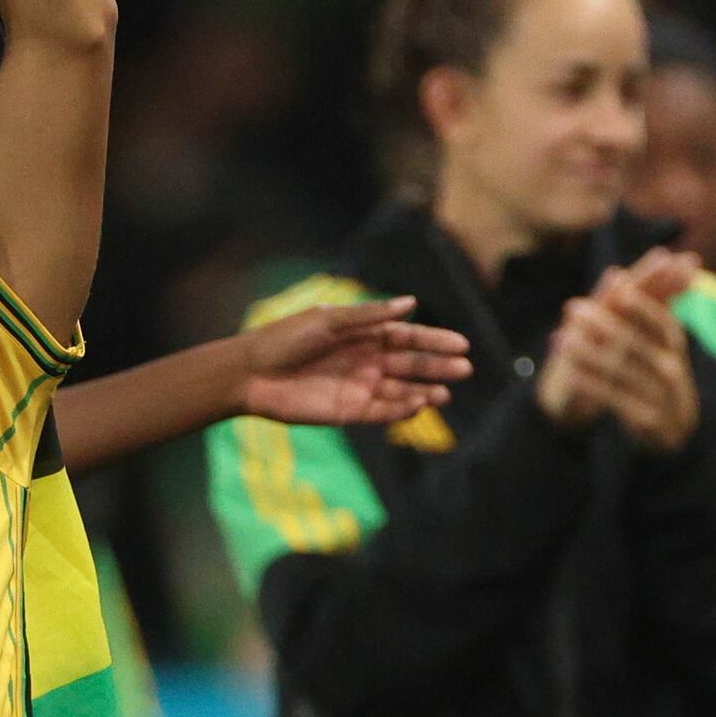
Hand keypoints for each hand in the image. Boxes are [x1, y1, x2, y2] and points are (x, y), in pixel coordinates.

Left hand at [237, 297, 473, 428]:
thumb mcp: (329, 320)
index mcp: (363, 334)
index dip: (434, 340)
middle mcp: (366, 360)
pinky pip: (381, 413)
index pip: (407, 336)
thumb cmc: (285, 338)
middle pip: (410, 365)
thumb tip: (409, 303)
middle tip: (464, 369)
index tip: (461, 343)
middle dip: (437, 366)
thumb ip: (369, 316)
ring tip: (446, 394)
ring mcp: (359, 387)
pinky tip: (419, 405)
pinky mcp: (348, 412)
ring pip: (401, 391)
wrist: (251, 373)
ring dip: (425, 392)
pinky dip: (401, 410)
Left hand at [534, 278, 697, 448]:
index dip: (642, 306)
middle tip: (573, 308)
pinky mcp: (646, 417)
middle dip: (604, 325)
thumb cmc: (658, 372)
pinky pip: (616, 399)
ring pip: (621, 370)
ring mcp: (659, 394)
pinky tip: (571, 376)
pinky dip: (593, 386)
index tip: (620, 289)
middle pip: (636, 344)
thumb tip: (614, 274)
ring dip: (590, 354)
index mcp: (673, 344)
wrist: (673, 426)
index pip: (661, 321)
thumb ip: (639, 308)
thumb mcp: (655, 341)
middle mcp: (670, 367)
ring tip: (561, 340)